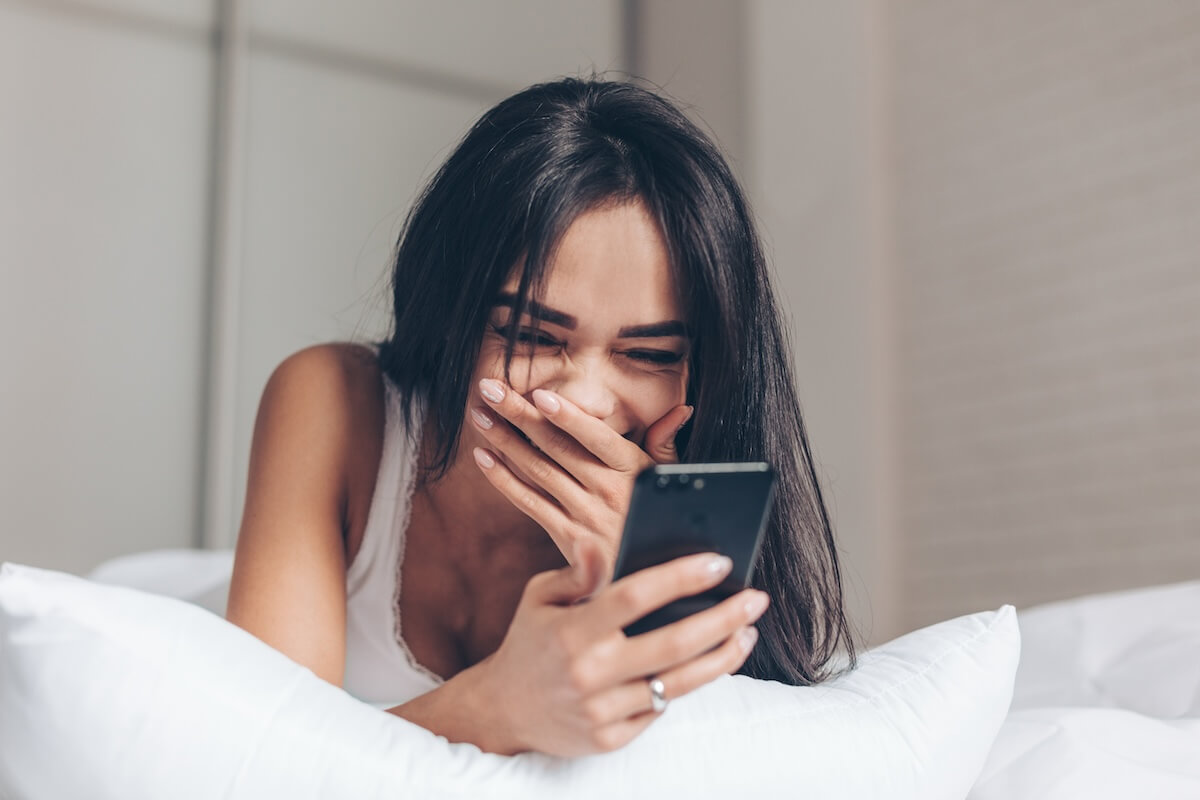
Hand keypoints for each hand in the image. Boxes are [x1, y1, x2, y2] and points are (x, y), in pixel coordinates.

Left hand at [470, 377, 692, 573]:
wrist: (651, 579)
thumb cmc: (661, 517)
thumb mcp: (670, 481)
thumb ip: (665, 443)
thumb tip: (680, 409)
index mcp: (635, 471)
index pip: (598, 438)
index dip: (569, 417)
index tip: (540, 394)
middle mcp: (609, 492)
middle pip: (558, 447)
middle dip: (520, 414)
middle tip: (490, 387)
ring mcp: (585, 516)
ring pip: (538, 470)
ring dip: (504, 440)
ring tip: (479, 414)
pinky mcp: (567, 537)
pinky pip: (529, 504)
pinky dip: (504, 480)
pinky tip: (483, 457)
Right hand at [474, 538, 768, 755]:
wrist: (502, 712)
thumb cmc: (530, 643)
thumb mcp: (540, 596)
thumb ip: (577, 572)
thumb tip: (601, 542)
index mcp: (572, 631)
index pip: (635, 597)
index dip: (680, 577)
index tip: (719, 560)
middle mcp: (589, 673)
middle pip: (673, 643)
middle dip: (722, 618)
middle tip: (755, 598)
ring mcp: (601, 711)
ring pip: (678, 682)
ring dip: (722, 657)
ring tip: (747, 632)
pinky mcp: (610, 739)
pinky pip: (661, 709)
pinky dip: (685, 685)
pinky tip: (706, 663)